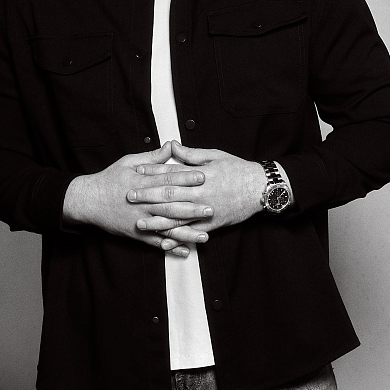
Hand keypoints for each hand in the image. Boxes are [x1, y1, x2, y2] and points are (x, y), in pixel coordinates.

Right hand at [62, 142, 212, 256]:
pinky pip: (156, 242)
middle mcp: (142, 202)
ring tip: (204, 235)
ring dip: (187, 232)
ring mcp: (140, 219)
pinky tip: (186, 250)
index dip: (185, 178)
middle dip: (192, 207)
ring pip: (166, 226)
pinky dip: (171, 246)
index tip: (202, 177)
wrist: (87, 201)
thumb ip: (152, 157)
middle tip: (211, 208)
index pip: (167, 179)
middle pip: (170, 204)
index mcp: (141, 182)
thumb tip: (171, 146)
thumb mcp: (128, 162)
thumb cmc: (109, 179)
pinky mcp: (136, 234)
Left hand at [134, 141, 265, 234]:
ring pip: (177, 218)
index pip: (171, 173)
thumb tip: (171, 146)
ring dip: (157, 222)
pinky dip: (178, 239)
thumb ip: (190, 154)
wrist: (260, 188)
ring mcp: (206, 211)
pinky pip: (192, 233)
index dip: (152, 173)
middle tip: (129, 197)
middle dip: (147, 197)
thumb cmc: (237, 169)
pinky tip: (164, 244)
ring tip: (140, 224)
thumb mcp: (214, 156)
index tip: (137, 172)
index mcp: (199, 176)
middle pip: (169, 196)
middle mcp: (200, 194)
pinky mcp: (212, 225)